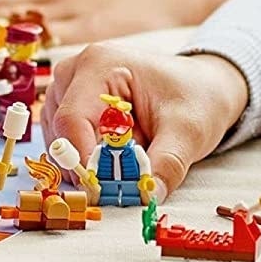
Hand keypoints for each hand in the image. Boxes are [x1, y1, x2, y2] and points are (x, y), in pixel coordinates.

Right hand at [42, 42, 248, 200]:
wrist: (200, 88)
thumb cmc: (193, 98)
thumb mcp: (189, 131)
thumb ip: (167, 164)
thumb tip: (148, 196)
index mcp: (100, 65)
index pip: (72, 119)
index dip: (82, 159)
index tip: (102, 190)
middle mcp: (75, 72)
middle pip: (61, 132)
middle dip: (90, 163)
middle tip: (126, 178)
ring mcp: (69, 89)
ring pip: (60, 142)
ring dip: (90, 161)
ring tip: (130, 154)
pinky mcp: (69, 106)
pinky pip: (65, 143)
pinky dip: (88, 158)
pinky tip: (117, 153)